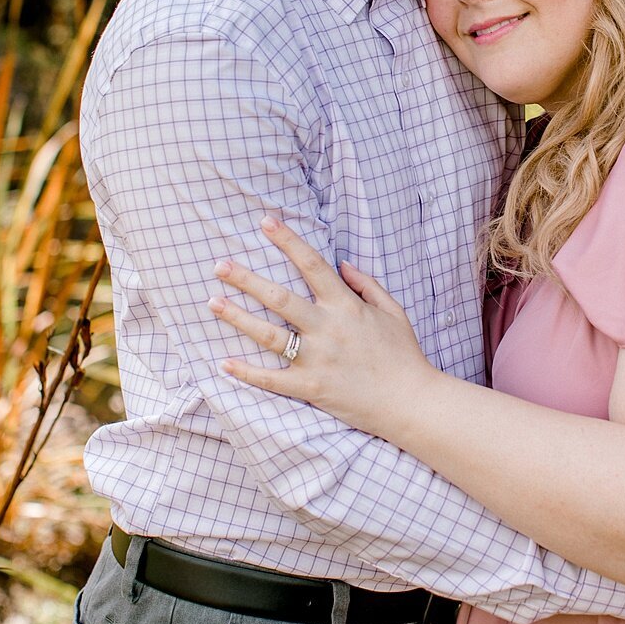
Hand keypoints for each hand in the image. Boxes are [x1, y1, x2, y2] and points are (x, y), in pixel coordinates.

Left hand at [208, 216, 436, 433]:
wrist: (411, 401)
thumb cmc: (404, 355)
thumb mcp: (392, 311)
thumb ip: (367, 285)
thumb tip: (341, 264)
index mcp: (346, 306)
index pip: (312, 264)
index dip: (288, 240)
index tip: (266, 222)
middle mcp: (328, 328)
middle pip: (279, 297)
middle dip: (246, 279)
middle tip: (219, 265)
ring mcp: (317, 359)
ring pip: (268, 335)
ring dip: (238, 318)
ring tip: (213, 302)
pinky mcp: (312, 388)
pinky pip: (272, 379)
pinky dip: (247, 372)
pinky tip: (224, 362)